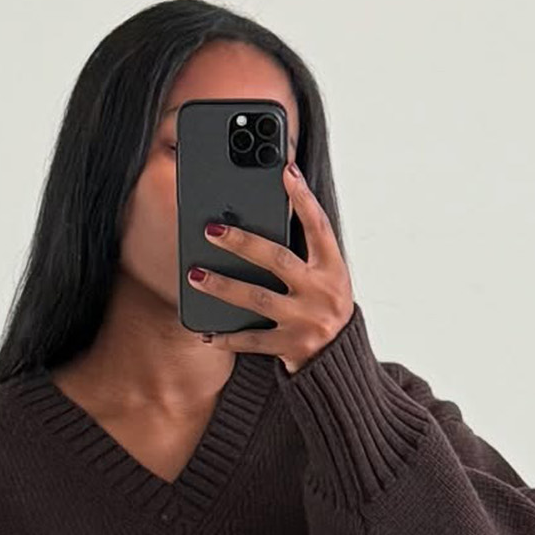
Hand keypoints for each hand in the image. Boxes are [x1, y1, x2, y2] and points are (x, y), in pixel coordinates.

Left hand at [192, 163, 359, 368]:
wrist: (340, 363)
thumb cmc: (323, 308)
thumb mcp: (324, 278)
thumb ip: (302, 252)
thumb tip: (257, 219)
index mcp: (334, 271)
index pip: (319, 228)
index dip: (304, 199)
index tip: (286, 172)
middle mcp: (323, 294)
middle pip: (277, 260)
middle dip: (242, 243)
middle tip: (210, 230)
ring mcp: (307, 322)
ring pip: (258, 299)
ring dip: (223, 286)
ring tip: (195, 275)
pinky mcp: (292, 348)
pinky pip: (252, 340)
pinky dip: (227, 336)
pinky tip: (207, 331)